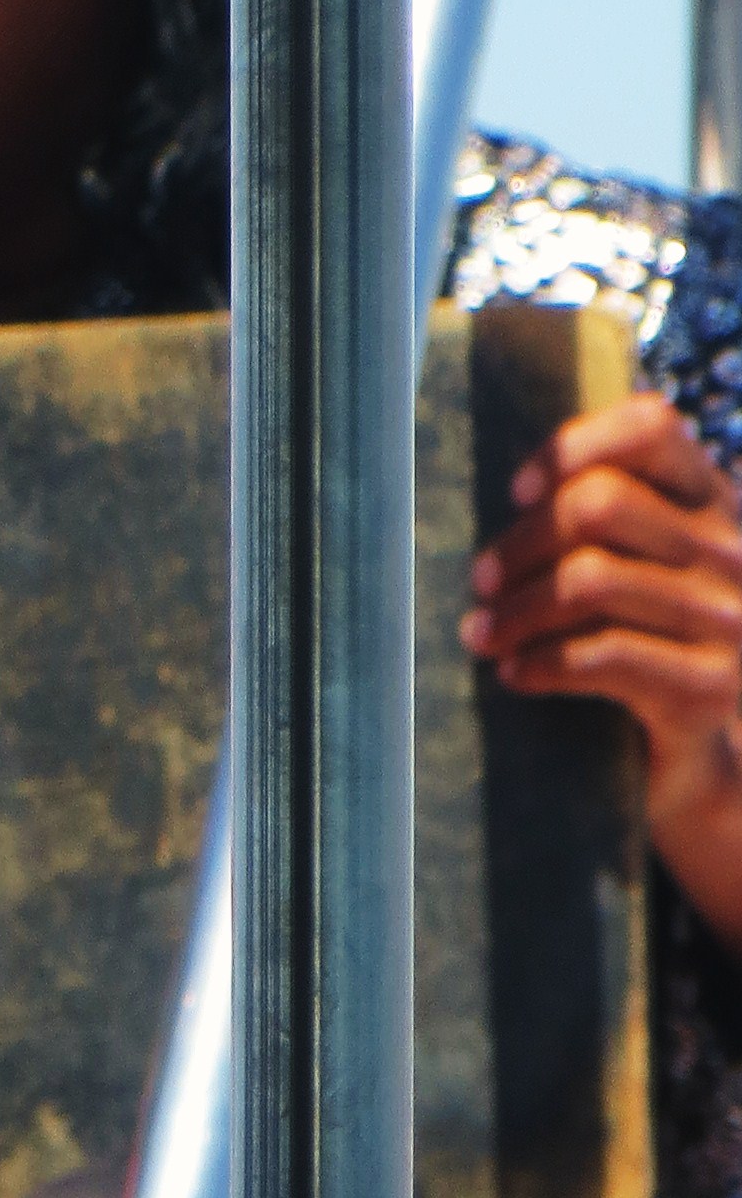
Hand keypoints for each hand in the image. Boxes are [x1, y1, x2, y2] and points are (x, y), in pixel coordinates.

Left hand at [464, 395, 741, 817]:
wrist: (718, 768)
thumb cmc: (661, 653)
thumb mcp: (651, 570)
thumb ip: (613, 521)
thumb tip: (514, 490)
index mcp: (717, 505)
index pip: (653, 430)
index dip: (574, 444)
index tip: (519, 490)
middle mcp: (735, 554)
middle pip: (600, 503)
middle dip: (523, 541)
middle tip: (483, 579)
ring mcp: (730, 622)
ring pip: (590, 579)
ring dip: (517, 609)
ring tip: (482, 633)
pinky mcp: (710, 689)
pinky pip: (603, 655)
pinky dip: (542, 662)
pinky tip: (515, 673)